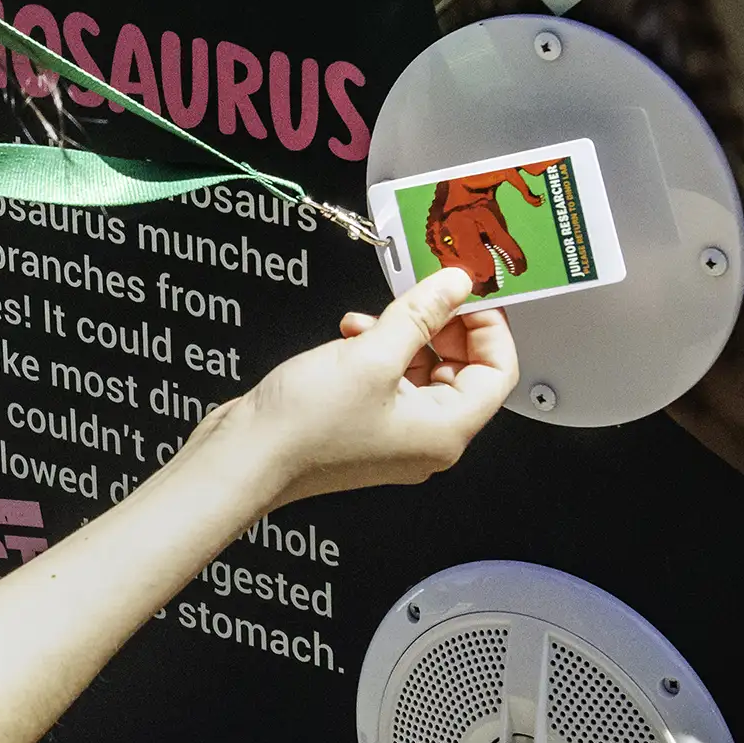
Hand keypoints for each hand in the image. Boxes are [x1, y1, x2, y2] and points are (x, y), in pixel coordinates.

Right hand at [224, 267, 517, 505]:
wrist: (245, 457)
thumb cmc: (303, 428)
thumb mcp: (372, 354)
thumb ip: (420, 314)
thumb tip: (454, 286)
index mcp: (445, 431)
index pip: (498, 372)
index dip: (488, 326)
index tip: (468, 293)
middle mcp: (426, 440)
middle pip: (462, 371)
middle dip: (441, 327)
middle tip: (423, 295)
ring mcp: (394, 436)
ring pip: (422, 372)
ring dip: (403, 335)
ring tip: (374, 318)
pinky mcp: (364, 428)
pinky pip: (390, 382)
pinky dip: (378, 352)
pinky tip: (352, 335)